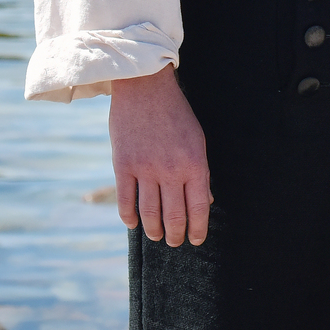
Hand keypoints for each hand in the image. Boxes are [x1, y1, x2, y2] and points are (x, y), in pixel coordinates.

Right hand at [107, 67, 211, 246]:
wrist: (145, 87)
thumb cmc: (176, 114)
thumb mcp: (197, 140)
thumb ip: (200, 171)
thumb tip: (206, 201)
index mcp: (194, 163)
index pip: (199, 207)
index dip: (198, 228)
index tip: (196, 239)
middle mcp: (171, 169)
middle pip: (174, 216)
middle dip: (175, 235)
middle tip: (174, 242)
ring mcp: (145, 168)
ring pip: (150, 213)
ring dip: (154, 230)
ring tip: (157, 235)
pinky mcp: (123, 164)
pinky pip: (125, 201)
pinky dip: (130, 217)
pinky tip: (134, 223)